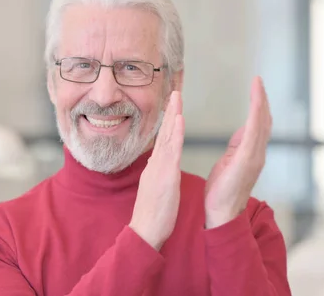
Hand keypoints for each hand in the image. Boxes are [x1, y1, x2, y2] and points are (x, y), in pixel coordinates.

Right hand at [129, 91, 184, 249]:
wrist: (145, 230)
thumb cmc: (152, 215)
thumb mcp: (154, 189)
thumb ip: (156, 174)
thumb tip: (158, 163)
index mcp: (154, 167)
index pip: (162, 139)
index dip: (168, 122)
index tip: (172, 106)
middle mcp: (155, 163)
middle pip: (164, 133)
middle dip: (170, 111)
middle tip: (175, 92)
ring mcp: (159, 168)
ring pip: (167, 137)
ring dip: (172, 115)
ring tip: (177, 97)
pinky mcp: (165, 175)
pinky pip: (172, 151)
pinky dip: (175, 133)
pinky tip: (179, 119)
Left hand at [204, 77, 271, 228]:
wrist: (220, 212)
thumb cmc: (222, 190)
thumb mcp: (229, 162)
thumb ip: (237, 146)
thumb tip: (242, 131)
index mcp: (250, 153)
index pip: (257, 125)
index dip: (258, 106)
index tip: (256, 89)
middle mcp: (257, 153)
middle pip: (263, 121)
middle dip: (262, 100)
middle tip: (259, 82)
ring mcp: (254, 156)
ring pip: (261, 124)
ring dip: (261, 103)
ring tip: (258, 85)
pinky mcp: (247, 159)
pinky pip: (253, 132)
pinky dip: (256, 115)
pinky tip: (256, 102)